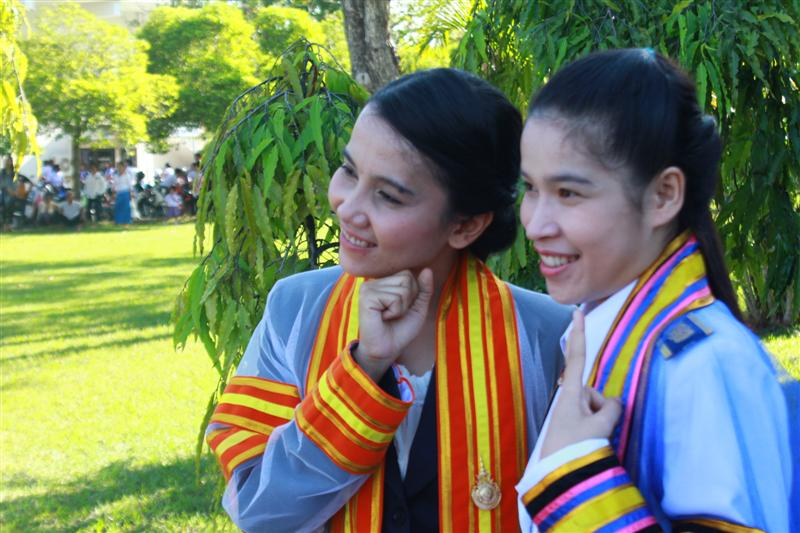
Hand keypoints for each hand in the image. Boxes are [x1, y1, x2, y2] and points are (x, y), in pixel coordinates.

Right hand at [353, 269, 433, 380]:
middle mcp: (374, 281)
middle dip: (408, 299)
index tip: (400, 309)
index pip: (409, 274)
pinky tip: (382, 318)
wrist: (386, 350)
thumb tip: (427, 269)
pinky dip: (394, 311)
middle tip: (394, 313)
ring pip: (402, 288)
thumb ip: (424, 289)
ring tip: (388, 317)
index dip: (412, 294)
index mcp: (384, 281)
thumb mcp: (418, 308)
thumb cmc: (400, 330)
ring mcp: (368, 287)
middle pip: (407, 278)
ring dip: (400, 307)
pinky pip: (394, 298)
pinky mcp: (367, 296)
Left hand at [540, 310, 622, 458]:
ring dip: (600, 422)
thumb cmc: (573, 449)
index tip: (576, 312)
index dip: (579, 334)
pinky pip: (594, 421)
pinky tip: (589, 446)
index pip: (577, 358)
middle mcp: (569, 399)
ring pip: (598, 409)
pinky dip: (597, 431)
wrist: (556, 476)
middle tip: (593, 431)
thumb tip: (615, 403)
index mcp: (571, 393)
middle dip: (602, 407)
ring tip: (588, 441)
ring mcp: (571, 414)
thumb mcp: (598, 427)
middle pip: (595, 392)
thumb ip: (611, 410)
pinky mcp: (573, 428)